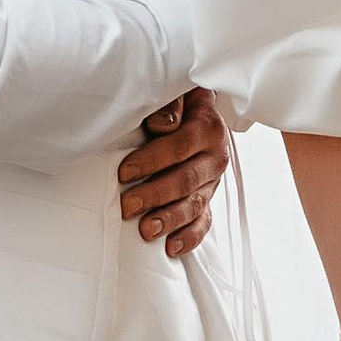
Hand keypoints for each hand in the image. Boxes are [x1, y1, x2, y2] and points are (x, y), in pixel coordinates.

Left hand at [118, 90, 228, 263]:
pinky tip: (171, 247)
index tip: (125, 172)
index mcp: (208, 127)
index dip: (152, 160)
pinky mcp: (207, 198)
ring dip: (170, 219)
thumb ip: (170, 105)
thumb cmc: (177, 102)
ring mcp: (212, 181)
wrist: (196, 110)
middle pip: (186, 179)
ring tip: (146, 231)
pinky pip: (203, 222)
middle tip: (127, 206)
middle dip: (155, 195)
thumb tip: (163, 125)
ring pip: (194, 205)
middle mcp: (215, 156)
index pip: (180, 145)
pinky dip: (189, 237)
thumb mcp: (175, 92)